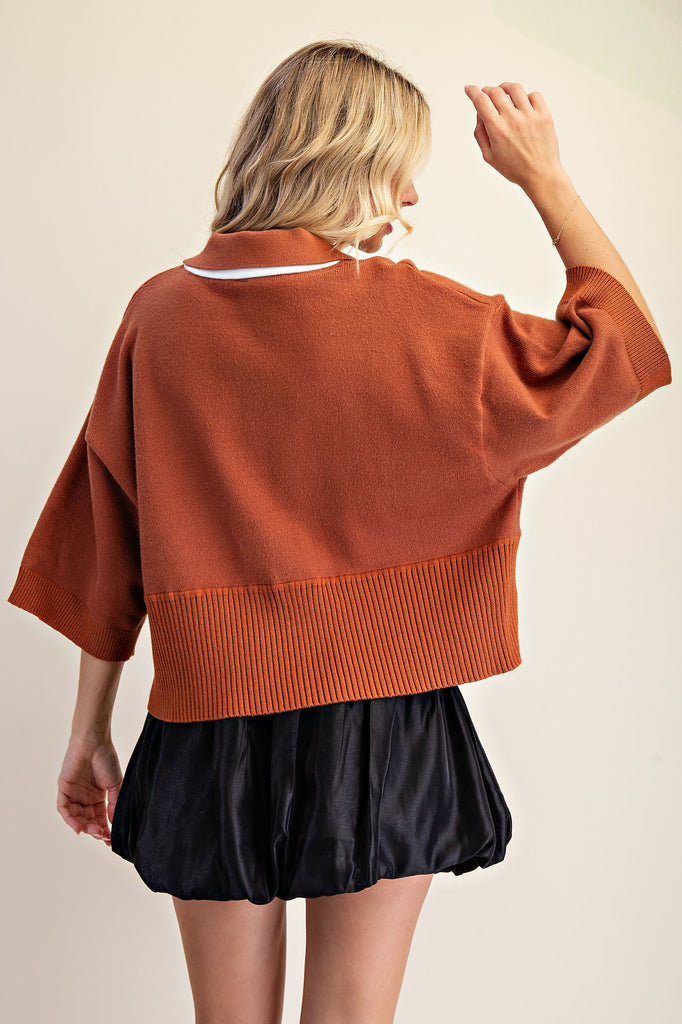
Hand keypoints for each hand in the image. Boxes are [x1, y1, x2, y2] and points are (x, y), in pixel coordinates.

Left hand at [57, 736, 122, 846]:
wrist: (95, 742)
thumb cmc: (106, 759)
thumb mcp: (115, 785)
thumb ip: (113, 804)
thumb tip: (113, 824)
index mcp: (98, 797)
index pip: (100, 819)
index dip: (104, 831)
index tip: (111, 841)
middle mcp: (85, 798)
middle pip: (87, 821)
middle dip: (95, 830)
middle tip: (102, 835)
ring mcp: (74, 794)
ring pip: (75, 818)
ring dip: (84, 827)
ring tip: (93, 831)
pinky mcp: (64, 789)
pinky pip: (64, 809)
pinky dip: (70, 819)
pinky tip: (79, 826)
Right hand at [463, 82, 565, 196]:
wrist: (541, 174)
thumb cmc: (515, 168)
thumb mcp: (489, 157)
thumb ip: (480, 134)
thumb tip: (480, 114)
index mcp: (497, 130)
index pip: (481, 101)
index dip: (472, 91)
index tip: (469, 88)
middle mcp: (513, 119)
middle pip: (496, 92)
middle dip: (487, 90)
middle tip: (486, 94)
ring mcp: (530, 115)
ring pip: (515, 88)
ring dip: (505, 87)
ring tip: (504, 92)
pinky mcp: (544, 115)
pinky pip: (534, 95)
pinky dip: (526, 96)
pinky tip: (523, 103)